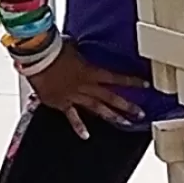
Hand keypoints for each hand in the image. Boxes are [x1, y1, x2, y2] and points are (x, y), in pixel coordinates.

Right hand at [26, 40, 147, 139]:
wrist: (38, 58)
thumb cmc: (53, 48)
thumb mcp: (72, 47)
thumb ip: (80, 52)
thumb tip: (80, 47)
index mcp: (91, 71)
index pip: (116, 77)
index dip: (131, 81)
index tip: (145, 84)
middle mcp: (86, 86)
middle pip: (111, 97)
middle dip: (127, 106)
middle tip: (141, 114)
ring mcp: (75, 96)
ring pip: (97, 108)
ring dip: (112, 116)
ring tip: (125, 124)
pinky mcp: (62, 103)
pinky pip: (72, 117)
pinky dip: (79, 127)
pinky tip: (86, 136)